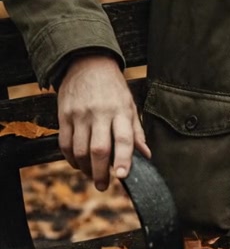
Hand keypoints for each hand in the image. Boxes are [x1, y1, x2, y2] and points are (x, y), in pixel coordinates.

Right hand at [57, 55, 150, 190]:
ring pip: (79, 150)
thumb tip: (146, 155)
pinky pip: (65, 144)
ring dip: (86, 168)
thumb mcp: (130, 104)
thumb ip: (136, 131)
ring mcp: (79, 114)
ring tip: (92, 175)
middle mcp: (99, 113)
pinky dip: (71, 159)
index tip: (123, 176)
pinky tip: (79, 163)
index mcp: (120, 110)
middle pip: (99, 149)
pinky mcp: (64, 115)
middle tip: (103, 185)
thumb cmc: (113, 87)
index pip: (123, 138)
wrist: (87, 63)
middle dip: (101, 172)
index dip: (124, 159)